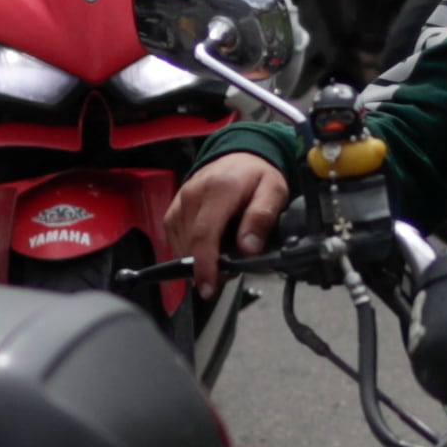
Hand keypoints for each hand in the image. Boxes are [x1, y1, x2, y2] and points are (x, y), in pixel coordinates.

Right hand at [164, 150, 292, 298]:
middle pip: (191, 245)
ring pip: (182, 246)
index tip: (209, 289)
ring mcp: (179, 204)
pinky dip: (192, 251)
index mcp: (218, 190)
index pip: (204, 235)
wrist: (238, 157)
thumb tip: (248, 247)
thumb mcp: (274, 191)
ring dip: (201, 260)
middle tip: (229, 273)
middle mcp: (192, 195)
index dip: (205, 266)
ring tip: (224, 254)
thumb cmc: (256, 177)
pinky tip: (211, 247)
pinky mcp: (173, 212)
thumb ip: (262, 217)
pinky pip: (177, 241)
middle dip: (207, 269)